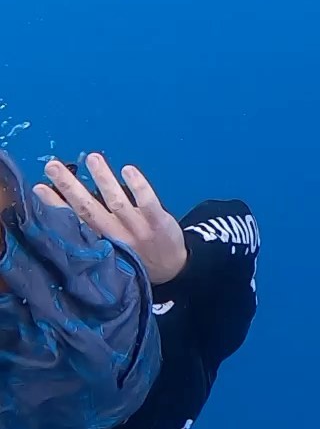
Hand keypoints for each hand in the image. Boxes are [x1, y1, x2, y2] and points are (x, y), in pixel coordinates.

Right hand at [34, 153, 187, 285]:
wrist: (172, 270)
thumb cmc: (134, 255)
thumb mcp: (109, 248)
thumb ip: (93, 227)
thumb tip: (70, 200)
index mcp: (100, 241)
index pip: (75, 221)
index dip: (55, 205)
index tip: (38, 187)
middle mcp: (115, 236)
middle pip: (89, 209)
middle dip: (69, 187)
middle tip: (52, 166)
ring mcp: (138, 230)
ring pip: (117, 202)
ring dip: (103, 179)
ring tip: (91, 158)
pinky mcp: (159, 224)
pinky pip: (147, 203)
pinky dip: (137, 187)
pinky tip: (127, 170)